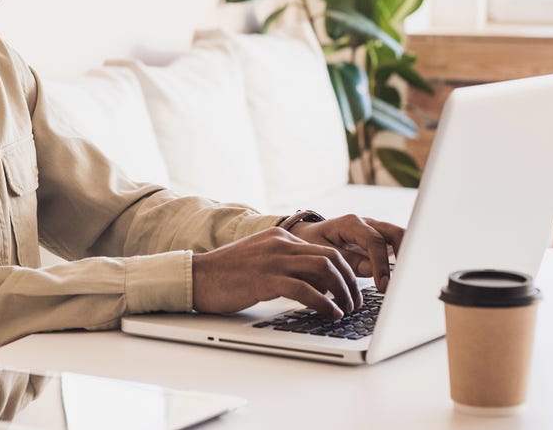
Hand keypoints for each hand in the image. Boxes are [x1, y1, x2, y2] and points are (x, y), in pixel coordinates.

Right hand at [192, 227, 361, 318]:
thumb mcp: (260, 259)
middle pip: (331, 258)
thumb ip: (285, 264)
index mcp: (280, 238)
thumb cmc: (226, 275)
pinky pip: (305, 289)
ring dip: (342, 293)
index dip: (344, 271)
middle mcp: (280, 244)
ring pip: (324, 270)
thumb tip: (314, 283)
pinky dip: (324, 303)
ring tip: (347, 310)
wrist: (196, 277)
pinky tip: (331, 314)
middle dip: (350, 282)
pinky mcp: (265, 279)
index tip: (351, 290)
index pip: (325, 249)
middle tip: (356, 302)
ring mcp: (273, 260)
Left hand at [287, 214, 403, 292]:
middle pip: (396, 233)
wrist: (308, 235)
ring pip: (401, 237)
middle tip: (403, 281)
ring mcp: (376, 230)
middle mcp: (367, 223)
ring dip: (407, 257)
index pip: (374, 241)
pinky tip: (403, 278)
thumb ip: (346, 260)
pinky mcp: (380, 240)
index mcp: (351, 224)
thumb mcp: (322, 252)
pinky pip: (397, 246)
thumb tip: (371, 270)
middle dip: (404, 255)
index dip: (380, 264)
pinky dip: (403, 259)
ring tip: (407, 281)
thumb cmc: (312, 243)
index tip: (382, 286)